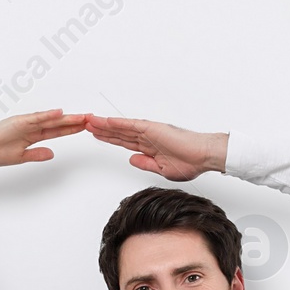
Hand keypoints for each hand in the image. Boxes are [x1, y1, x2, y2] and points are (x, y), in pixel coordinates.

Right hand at [0, 108, 88, 167]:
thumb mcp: (20, 157)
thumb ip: (37, 154)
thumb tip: (52, 154)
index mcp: (32, 137)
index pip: (56, 132)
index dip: (70, 130)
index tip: (84, 128)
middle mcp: (31, 127)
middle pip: (57, 124)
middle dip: (74, 122)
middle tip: (90, 119)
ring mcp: (25, 123)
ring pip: (50, 120)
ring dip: (66, 117)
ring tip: (82, 117)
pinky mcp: (18, 122)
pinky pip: (36, 118)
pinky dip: (48, 115)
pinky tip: (60, 113)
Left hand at [86, 115, 227, 180]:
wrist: (203, 157)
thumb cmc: (190, 163)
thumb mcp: (161, 169)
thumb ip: (145, 163)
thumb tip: (131, 160)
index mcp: (149, 148)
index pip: (124, 142)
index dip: (109, 138)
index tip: (96, 135)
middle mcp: (147, 138)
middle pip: (119, 133)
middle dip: (102, 130)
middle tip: (86, 124)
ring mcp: (149, 132)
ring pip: (121, 127)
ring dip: (105, 124)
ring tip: (90, 120)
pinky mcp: (152, 129)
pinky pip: (130, 125)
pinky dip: (117, 123)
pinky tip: (105, 121)